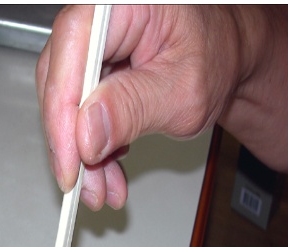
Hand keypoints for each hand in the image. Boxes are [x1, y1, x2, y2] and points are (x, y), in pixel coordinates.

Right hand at [36, 5, 287, 209]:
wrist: (227, 60)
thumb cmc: (216, 57)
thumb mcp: (182, 91)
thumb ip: (132, 108)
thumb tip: (87, 133)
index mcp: (121, 5)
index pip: (71, 55)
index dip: (64, 116)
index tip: (71, 163)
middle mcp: (99, 20)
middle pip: (61, 84)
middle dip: (73, 145)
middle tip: (84, 184)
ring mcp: (92, 48)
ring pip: (68, 108)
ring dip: (83, 156)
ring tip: (101, 187)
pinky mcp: (93, 74)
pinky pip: (81, 116)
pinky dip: (93, 150)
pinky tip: (107, 171)